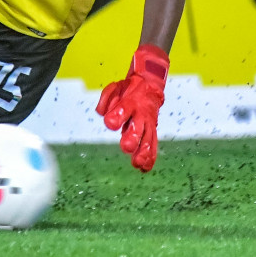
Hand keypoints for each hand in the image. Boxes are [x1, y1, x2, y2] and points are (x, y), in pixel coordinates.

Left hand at [97, 45, 168, 171]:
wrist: (149, 88)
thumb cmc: (127, 90)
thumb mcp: (114, 88)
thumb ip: (106, 99)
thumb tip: (102, 113)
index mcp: (130, 102)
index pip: (124, 109)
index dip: (117, 116)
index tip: (110, 123)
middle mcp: (141, 114)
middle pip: (138, 127)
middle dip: (133, 138)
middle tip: (126, 147)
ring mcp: (148, 124)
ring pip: (148, 139)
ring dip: (143, 152)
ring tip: (136, 163)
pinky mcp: (152, 131)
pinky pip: (153, 145)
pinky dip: (150, 157)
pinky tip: (144, 169)